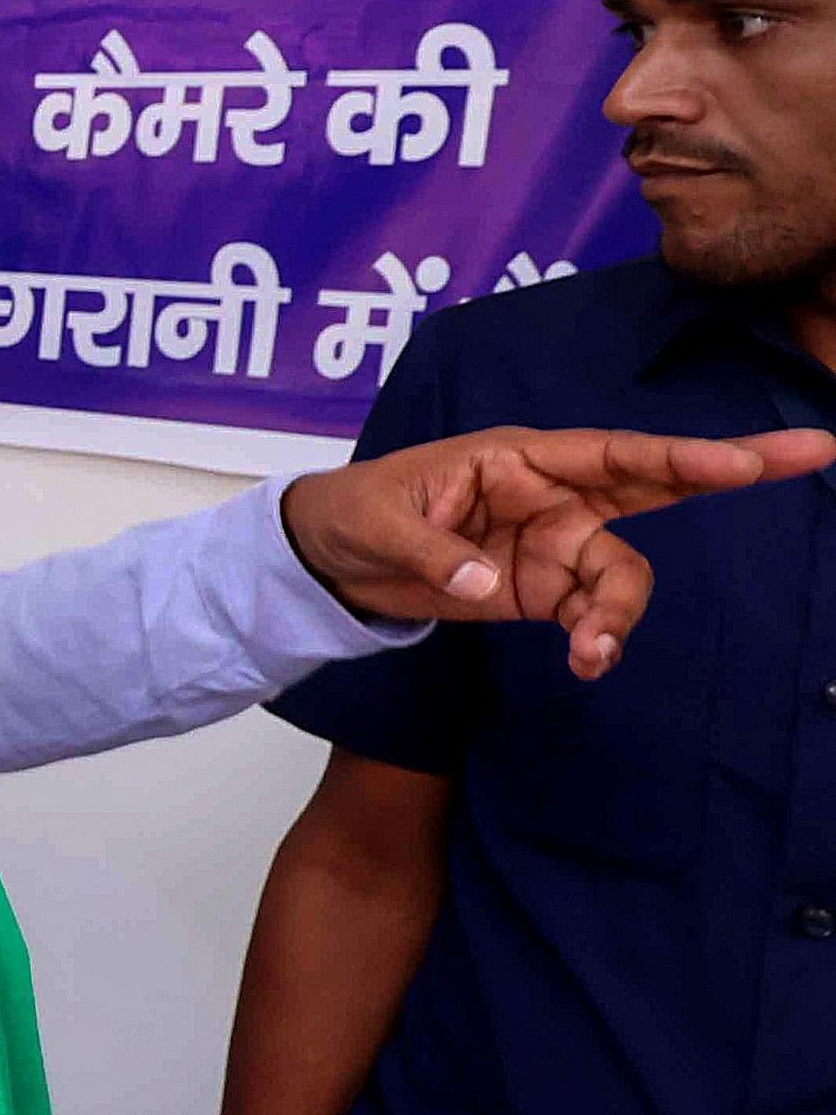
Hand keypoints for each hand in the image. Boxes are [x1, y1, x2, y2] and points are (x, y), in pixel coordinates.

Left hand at [282, 426, 835, 676]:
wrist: (328, 557)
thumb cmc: (353, 513)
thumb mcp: (375, 525)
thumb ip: (432, 551)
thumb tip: (485, 582)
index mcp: (518, 458)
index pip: (613, 452)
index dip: (680, 454)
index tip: (742, 458)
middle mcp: (552, 495)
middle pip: (658, 481)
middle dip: (731, 468)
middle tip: (814, 453)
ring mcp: (555, 543)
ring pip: (623, 574)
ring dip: (620, 615)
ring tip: (590, 655)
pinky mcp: (543, 590)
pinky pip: (593, 613)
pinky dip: (598, 638)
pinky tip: (585, 662)